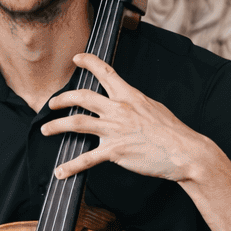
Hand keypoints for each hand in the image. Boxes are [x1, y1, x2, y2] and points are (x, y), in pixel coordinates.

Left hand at [41, 53, 213, 182]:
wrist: (184, 151)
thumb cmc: (173, 132)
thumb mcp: (153, 108)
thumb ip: (135, 104)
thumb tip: (126, 104)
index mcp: (130, 95)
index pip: (106, 72)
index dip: (89, 62)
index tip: (77, 58)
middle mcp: (119, 109)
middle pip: (82, 97)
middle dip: (62, 99)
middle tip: (51, 103)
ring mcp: (115, 129)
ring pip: (77, 123)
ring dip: (57, 126)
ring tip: (46, 130)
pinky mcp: (115, 150)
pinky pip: (87, 158)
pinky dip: (70, 166)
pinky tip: (60, 171)